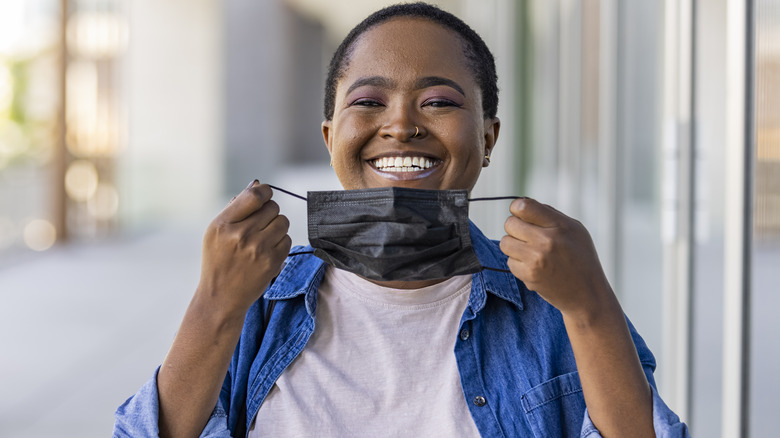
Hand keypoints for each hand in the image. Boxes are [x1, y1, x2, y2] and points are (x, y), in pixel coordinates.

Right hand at [196, 180, 291, 315]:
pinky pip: (288, 239)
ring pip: (283, 222)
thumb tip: (258, 185)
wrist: (221, 296)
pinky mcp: (272, 262)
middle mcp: (241, 235)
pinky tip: (267, 251)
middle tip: (260, 225)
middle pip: (272, 207)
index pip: (254, 195)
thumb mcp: (216, 232)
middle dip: (269, 213)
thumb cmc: (219, 260)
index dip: (265, 192)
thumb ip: (237, 208)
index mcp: (223, 224)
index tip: (265, 196)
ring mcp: (258, 249)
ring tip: (263, 239)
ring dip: (277, 227)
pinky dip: (280, 243)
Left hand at [499, 197, 612, 317]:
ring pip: (505, 242)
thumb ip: (550, 215)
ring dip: (514, 246)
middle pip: (510, 223)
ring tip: (529, 251)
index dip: (518, 208)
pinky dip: (518, 263)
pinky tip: (533, 266)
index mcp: (560, 225)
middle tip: (528, 237)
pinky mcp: (529, 275)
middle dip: (516, 228)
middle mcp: (547, 240)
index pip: (523, 206)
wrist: (587, 294)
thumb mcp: (575, 230)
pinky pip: (509, 261)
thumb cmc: (580, 258)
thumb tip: (522, 204)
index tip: (523, 215)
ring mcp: (536, 259)